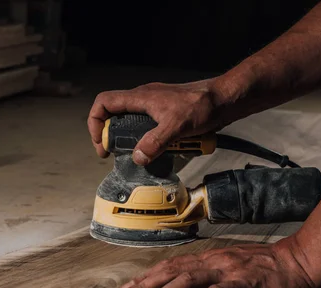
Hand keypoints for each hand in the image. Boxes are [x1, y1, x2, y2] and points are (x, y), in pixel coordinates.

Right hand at [87, 79, 227, 164]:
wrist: (225, 99)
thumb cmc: (202, 105)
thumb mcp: (177, 126)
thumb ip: (156, 142)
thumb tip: (138, 157)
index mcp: (141, 97)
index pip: (104, 103)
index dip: (96, 122)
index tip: (102, 143)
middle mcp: (144, 99)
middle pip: (115, 115)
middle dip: (112, 136)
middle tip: (115, 154)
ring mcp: (156, 105)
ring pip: (133, 122)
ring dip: (133, 139)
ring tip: (139, 155)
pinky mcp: (167, 113)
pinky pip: (150, 126)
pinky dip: (150, 138)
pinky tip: (160, 150)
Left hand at [113, 242, 317, 287]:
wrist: (297, 262)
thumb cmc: (266, 266)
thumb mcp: (233, 264)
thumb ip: (211, 271)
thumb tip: (187, 283)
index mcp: (209, 257)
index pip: (171, 265)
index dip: (147, 276)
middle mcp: (213, 261)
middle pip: (171, 271)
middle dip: (143, 285)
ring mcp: (226, 271)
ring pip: (186, 281)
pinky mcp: (241, 285)